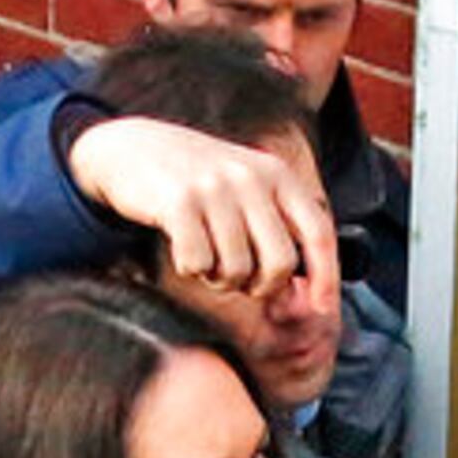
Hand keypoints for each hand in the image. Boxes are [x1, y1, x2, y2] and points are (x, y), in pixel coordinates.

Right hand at [63, 117, 337, 300]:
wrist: (133, 148)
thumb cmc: (197, 183)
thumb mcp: (246, 190)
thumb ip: (274, 232)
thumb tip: (296, 296)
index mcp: (277, 174)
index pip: (318, 232)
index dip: (325, 276)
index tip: (321, 309)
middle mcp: (251, 177)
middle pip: (279, 263)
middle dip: (260, 286)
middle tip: (238, 280)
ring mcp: (215, 188)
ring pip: (237, 270)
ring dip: (219, 279)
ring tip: (206, 257)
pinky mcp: (179, 202)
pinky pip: (197, 264)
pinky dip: (190, 268)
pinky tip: (182, 249)